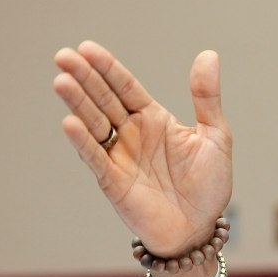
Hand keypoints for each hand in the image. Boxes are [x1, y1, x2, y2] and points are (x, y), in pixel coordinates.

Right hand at [53, 41, 232, 276]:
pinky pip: (96, 158)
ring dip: (78, 104)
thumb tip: (208, 54)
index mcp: (153, 119)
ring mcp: (120, 157)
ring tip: (62, 81)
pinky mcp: (114, 182)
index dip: (108, 69)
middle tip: (63, 56)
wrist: (201, 228)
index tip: (87, 48)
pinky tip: (70, 122)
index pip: (126, 87)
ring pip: (94, 124)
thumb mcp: (215, 136)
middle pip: (104, 100)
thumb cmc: (209, 184)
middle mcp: (132, 134)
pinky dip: (84, 141)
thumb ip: (207, 97)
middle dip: (85, 78)